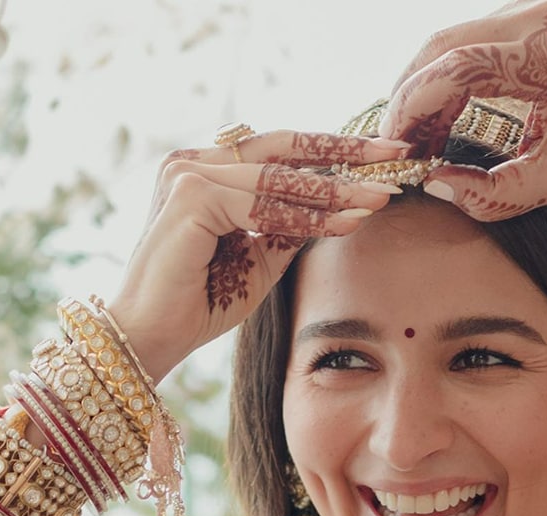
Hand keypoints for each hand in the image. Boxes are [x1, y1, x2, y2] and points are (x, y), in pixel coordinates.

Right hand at [104, 130, 406, 381]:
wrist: (150, 337)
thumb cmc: (198, 305)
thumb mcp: (257, 261)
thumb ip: (287, 229)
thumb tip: (338, 207)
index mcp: (206, 171)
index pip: (278, 153)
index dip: (332, 155)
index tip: (381, 160)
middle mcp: (194, 160)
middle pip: (283, 147)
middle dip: (344, 152)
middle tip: (396, 155)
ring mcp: (188, 172)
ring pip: (278, 177)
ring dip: (334, 190)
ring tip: (380, 198)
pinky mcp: (190, 194)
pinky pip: (263, 203)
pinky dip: (307, 215)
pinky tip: (346, 222)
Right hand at [379, 0, 546, 219]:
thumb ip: (492, 195)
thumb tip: (434, 183)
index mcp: (543, 56)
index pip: (456, 69)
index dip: (414, 108)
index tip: (398, 150)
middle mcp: (528, 18)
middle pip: (438, 48)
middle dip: (407, 101)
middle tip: (398, 149)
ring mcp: (517, 9)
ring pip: (441, 44)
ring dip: (419, 92)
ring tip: (418, 142)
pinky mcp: (509, 14)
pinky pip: (456, 44)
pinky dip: (437, 83)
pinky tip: (438, 124)